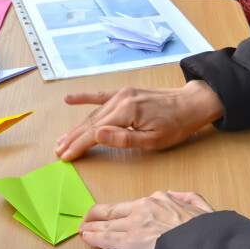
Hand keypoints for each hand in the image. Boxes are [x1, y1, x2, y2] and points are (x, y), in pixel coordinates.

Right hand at [55, 79, 223, 160]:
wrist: (191, 103)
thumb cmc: (175, 126)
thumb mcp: (153, 141)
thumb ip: (123, 139)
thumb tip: (97, 135)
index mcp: (127, 112)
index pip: (95, 132)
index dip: (79, 145)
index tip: (65, 156)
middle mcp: (121, 99)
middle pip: (90, 122)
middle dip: (73, 138)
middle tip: (58, 151)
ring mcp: (122, 94)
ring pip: (93, 113)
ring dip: (76, 126)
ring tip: (62, 139)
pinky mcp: (125, 92)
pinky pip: (100, 96)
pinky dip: (84, 98)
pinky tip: (70, 100)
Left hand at [79, 191, 213, 248]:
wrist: (204, 247)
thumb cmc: (207, 234)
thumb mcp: (204, 209)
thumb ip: (190, 200)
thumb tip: (176, 195)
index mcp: (163, 200)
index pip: (136, 206)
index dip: (123, 211)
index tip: (116, 215)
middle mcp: (146, 207)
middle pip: (116, 211)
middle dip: (100, 214)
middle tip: (88, 218)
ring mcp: (136, 223)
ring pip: (109, 224)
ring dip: (94, 226)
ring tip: (83, 228)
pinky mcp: (130, 241)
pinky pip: (107, 237)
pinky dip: (95, 236)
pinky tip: (86, 236)